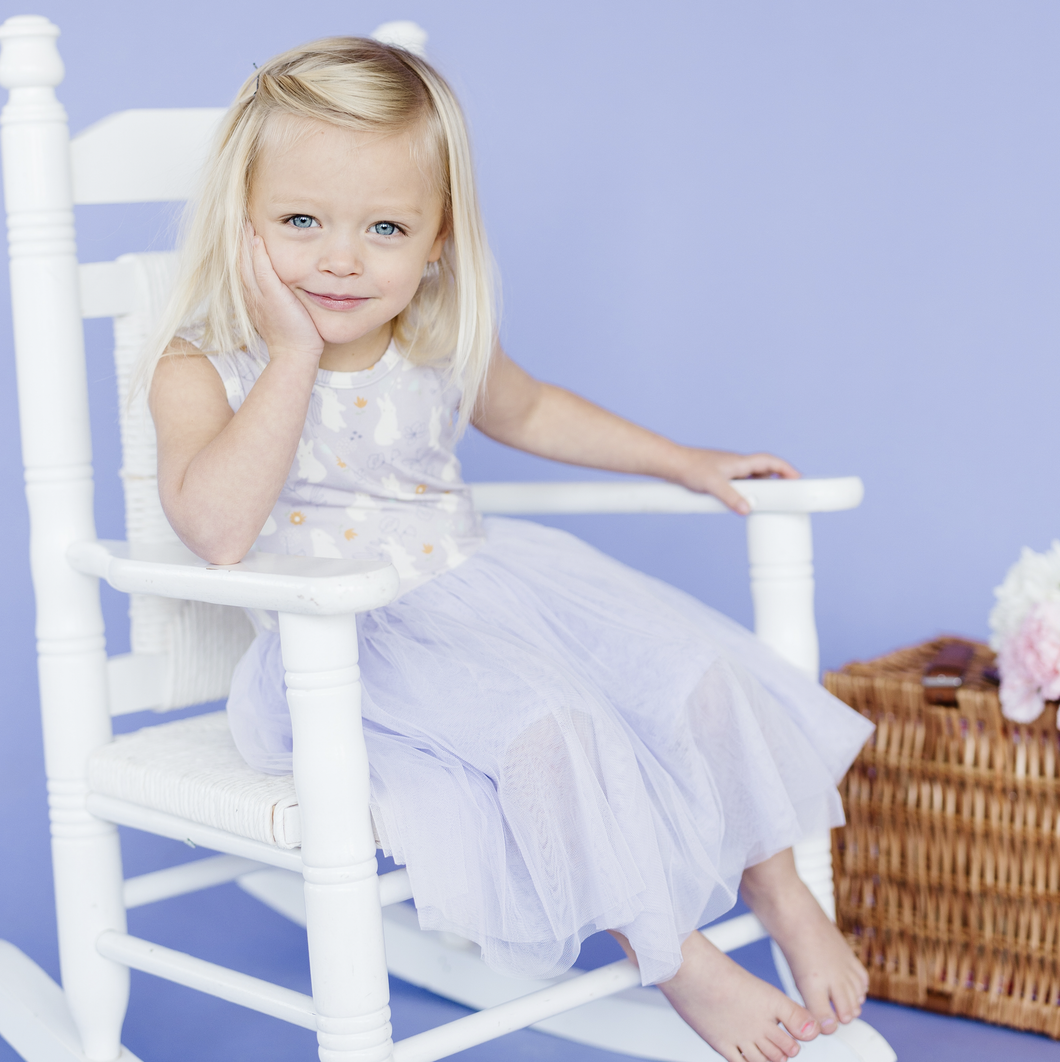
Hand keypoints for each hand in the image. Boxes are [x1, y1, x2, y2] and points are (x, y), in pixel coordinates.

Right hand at [242, 224, 323, 365]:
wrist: (294, 355)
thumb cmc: (293, 335)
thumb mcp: (281, 310)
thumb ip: (278, 294)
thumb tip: (284, 281)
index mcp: (253, 297)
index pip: (243, 265)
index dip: (240, 246)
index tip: (241, 226)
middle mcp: (252, 295)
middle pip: (239, 260)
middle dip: (237, 237)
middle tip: (237, 215)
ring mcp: (260, 297)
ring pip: (246, 263)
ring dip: (244, 240)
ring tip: (243, 219)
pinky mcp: (273, 299)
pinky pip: (262, 272)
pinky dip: (258, 255)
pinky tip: (258, 239)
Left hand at [671, 447, 799, 515]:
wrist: (671, 464)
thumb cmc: (691, 469)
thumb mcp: (713, 485)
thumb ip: (731, 498)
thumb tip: (747, 510)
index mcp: (740, 461)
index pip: (771, 462)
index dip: (787, 469)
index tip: (798, 479)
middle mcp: (737, 464)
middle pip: (765, 472)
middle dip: (777, 483)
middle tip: (786, 497)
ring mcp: (729, 471)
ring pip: (752, 479)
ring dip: (760, 489)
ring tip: (765, 505)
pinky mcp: (720, 477)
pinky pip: (740, 484)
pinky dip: (746, 493)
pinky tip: (742, 505)